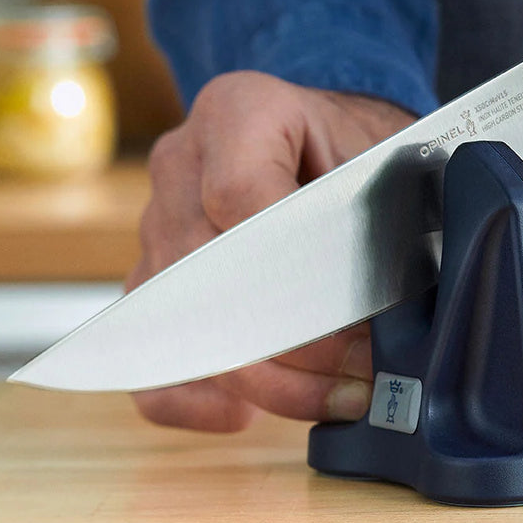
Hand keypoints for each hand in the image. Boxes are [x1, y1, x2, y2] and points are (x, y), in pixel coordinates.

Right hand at [126, 71, 414, 431]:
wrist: (322, 139)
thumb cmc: (352, 148)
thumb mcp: (374, 156)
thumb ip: (367, 215)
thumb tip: (374, 320)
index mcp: (237, 111)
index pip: (237, 196)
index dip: (294, 268)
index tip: (356, 319)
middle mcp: (182, 164)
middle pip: (203, 269)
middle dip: (289, 340)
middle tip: (362, 372)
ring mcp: (157, 222)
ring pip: (178, 318)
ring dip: (261, 377)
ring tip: (335, 396)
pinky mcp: (153, 277)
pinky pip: (148, 349)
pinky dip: (189, 395)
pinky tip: (244, 411)